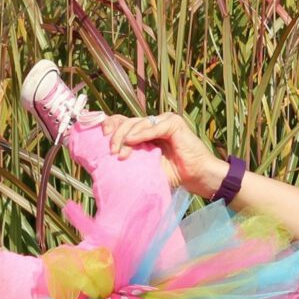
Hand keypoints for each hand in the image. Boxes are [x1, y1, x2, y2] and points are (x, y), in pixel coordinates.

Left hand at [103, 113, 222, 196]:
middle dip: (116, 134)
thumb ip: (130, 158)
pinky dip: (142, 133)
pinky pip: (154, 126)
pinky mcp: (174, 123)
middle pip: (127, 121)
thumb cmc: (173, 174)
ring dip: (126, 137)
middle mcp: (153, 124)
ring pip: (138, 122)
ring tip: (121, 152)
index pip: (123, 122)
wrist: (197, 177)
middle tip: (111, 150)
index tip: (101, 137)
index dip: (111, 126)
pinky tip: (132, 141)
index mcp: (145, 132)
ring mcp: (164, 121)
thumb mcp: (145, 166)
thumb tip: (104, 161)